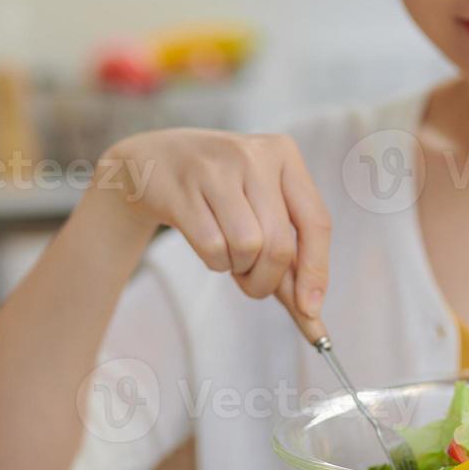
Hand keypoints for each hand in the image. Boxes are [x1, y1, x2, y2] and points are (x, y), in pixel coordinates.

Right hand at [95, 129, 330, 318]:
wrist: (152, 162)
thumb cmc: (219, 193)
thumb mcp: (261, 209)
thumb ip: (290, 259)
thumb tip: (312, 314)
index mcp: (285, 155)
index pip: (316, 223)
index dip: (316, 272)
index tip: (311, 309)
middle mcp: (255, 156)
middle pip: (279, 245)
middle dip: (267, 280)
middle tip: (252, 283)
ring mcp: (217, 169)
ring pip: (247, 247)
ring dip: (238, 267)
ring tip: (227, 252)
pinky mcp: (182, 188)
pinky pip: (213, 247)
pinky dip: (214, 261)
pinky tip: (206, 243)